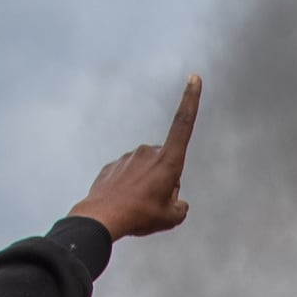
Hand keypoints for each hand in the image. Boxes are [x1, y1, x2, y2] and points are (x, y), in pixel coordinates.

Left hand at [67, 75, 199, 239]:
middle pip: (165, 161)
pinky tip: (124, 202)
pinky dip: (129, 187)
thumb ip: (180, 206)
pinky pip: (128, 174)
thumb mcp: (172, 217)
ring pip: (146, 168)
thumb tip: (177, 200)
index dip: (191, 101)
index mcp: (167, 161)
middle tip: (155, 202)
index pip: (183, 125)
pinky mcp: (112, 166)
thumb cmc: (139, 215)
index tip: (194, 78)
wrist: (101, 217)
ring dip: (146, 183)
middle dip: (165, 178)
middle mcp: (148, 153)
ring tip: (138, 205)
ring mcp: (128, 157)